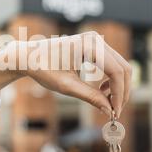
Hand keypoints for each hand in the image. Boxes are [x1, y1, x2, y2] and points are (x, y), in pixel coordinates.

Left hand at [0, 31, 131, 117]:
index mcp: (88, 46)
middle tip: (115, 111)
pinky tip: (103, 90)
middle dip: (122, 91)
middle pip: (123, 68)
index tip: (115, 113)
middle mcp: (95, 39)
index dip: (119, 94)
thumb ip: (90, 97)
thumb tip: (109, 110)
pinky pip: (112, 62)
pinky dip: (112, 78)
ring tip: (107, 102)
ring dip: (119, 86)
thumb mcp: (66, 86)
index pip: (116, 72)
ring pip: (120, 65)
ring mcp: (96, 40)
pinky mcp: (94, 45)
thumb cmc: (43, 68)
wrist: (28, 55)